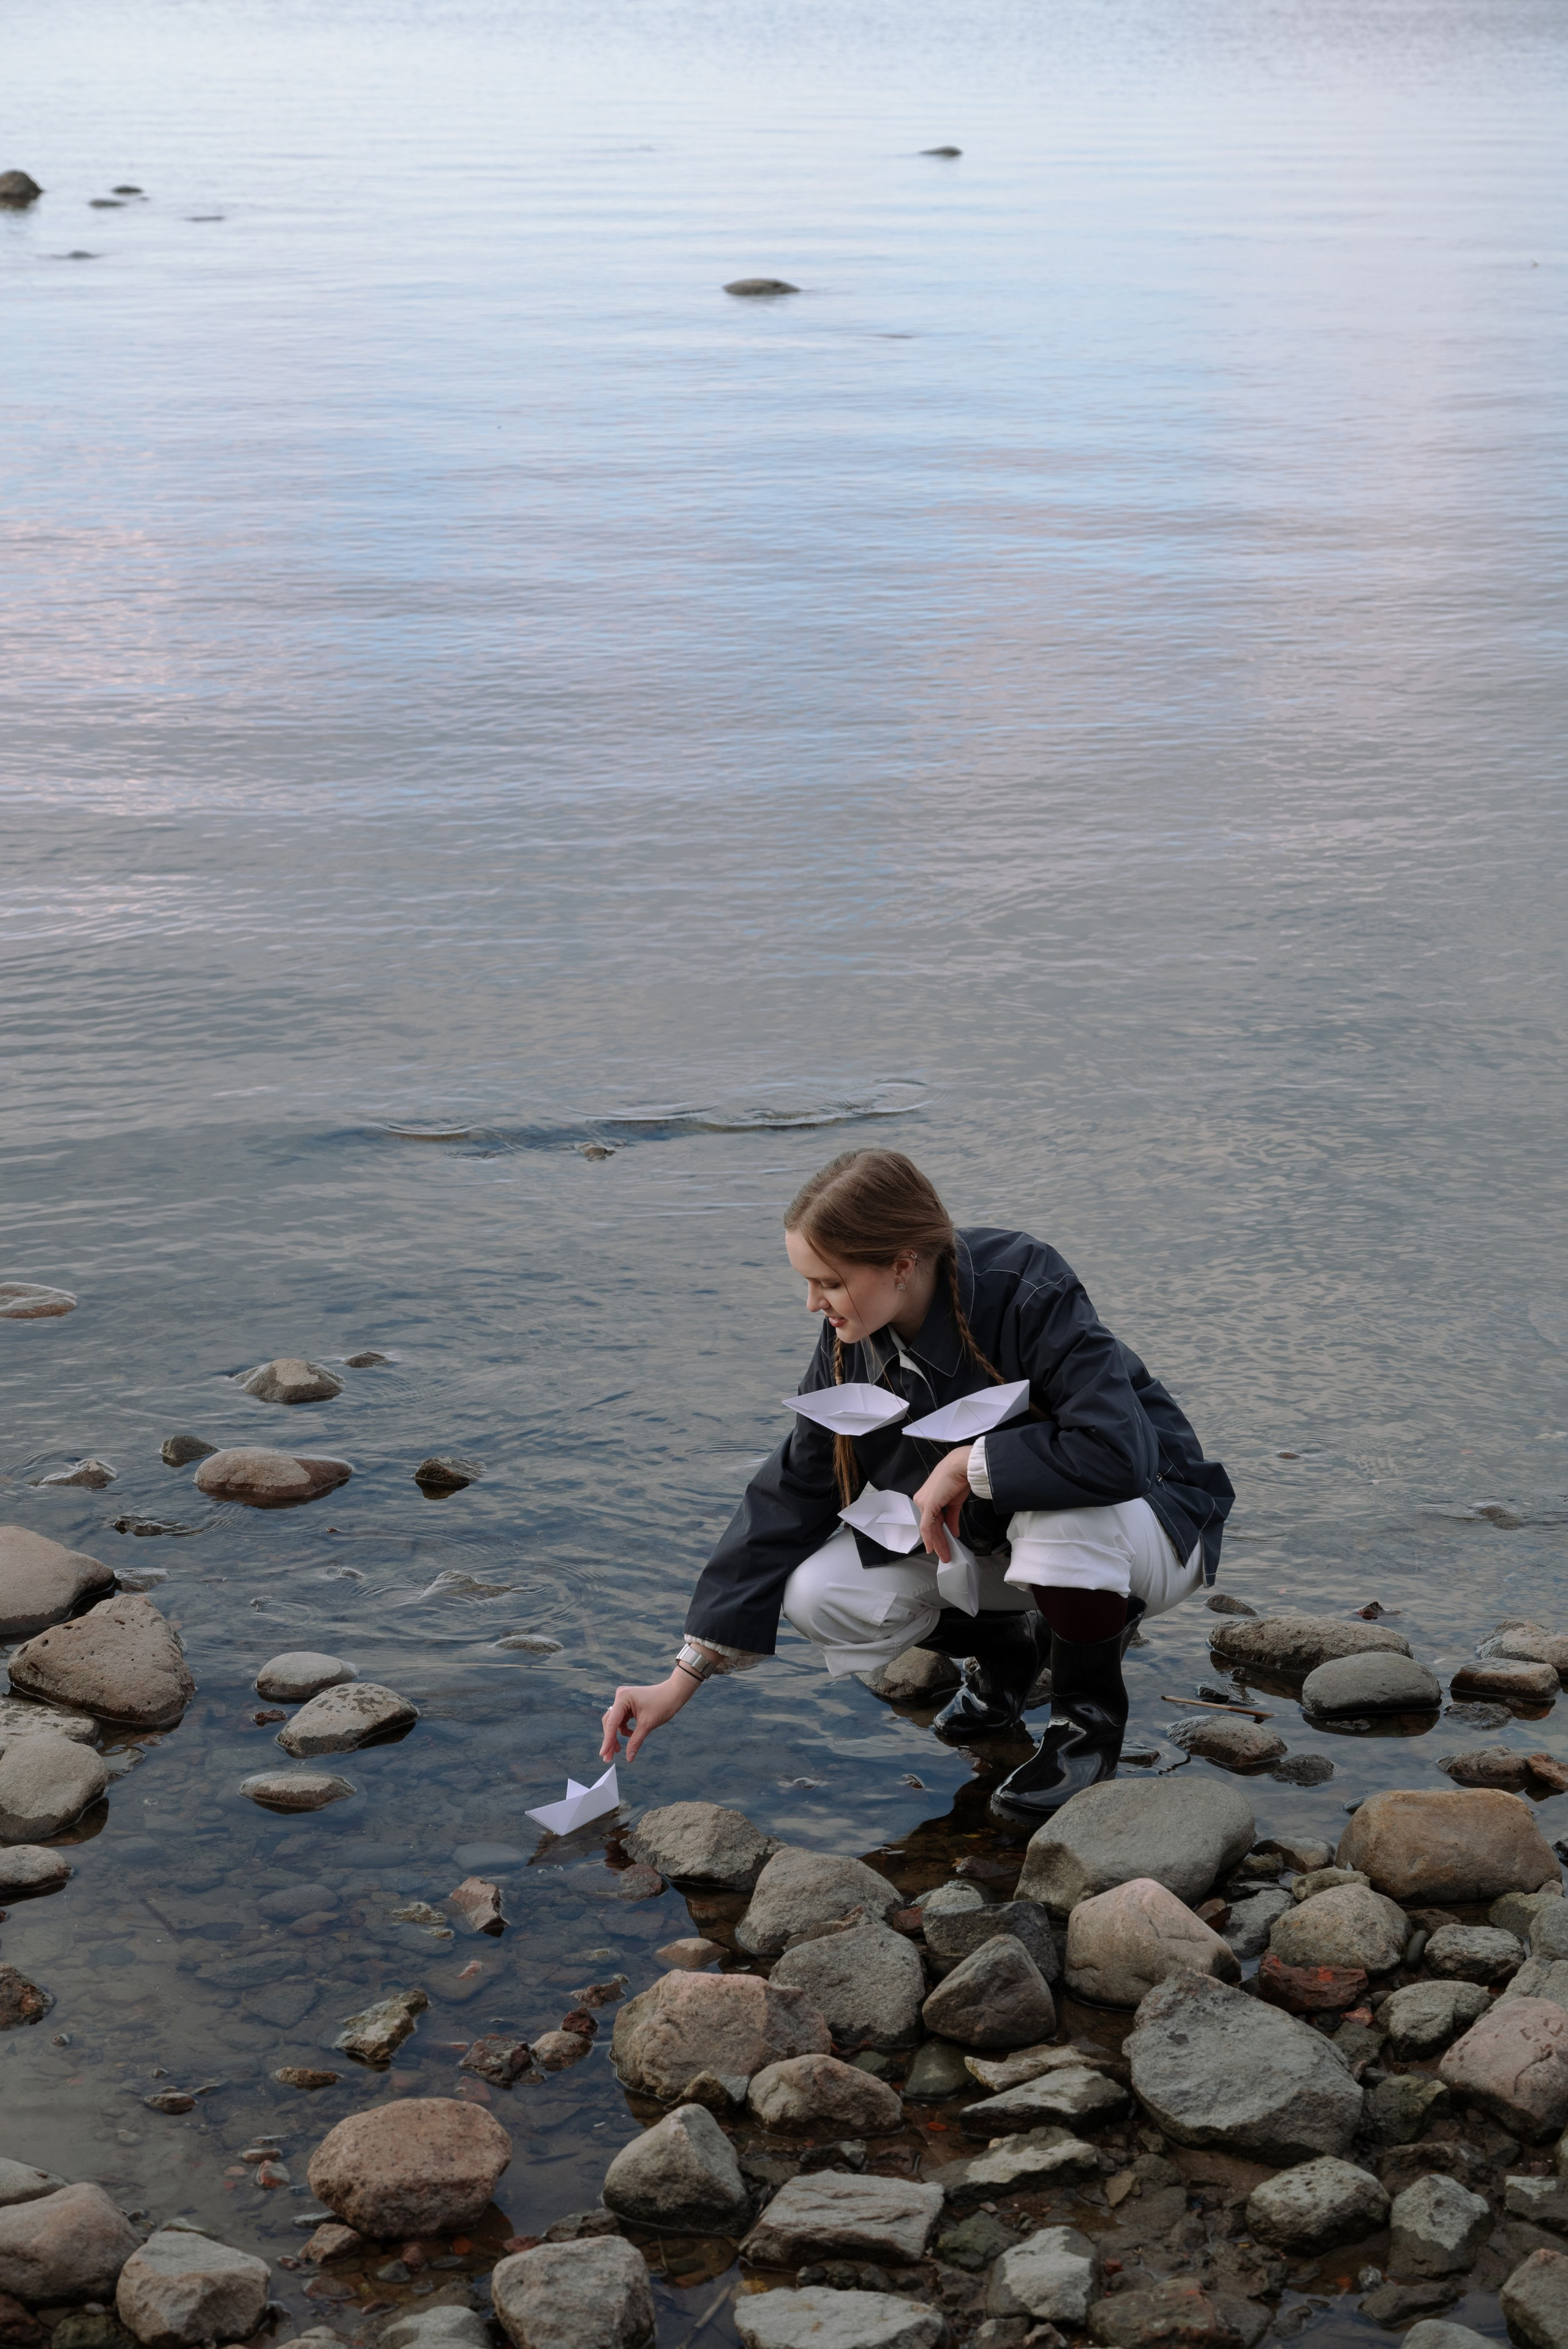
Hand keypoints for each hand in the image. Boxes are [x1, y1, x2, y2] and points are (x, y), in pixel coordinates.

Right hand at [600, 1668, 698, 1762]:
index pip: (612, 1723)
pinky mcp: (628, 1704)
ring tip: (619, 1750)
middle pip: (610, 1722)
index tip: (604, 1754)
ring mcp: (624, 1700)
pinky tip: (631, 1735)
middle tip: (609, 1757)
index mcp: (623, 1698)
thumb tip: (629, 1758)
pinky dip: (624, 1729)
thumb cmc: (663, 1704)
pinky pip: (621, 1719)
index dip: (607, 1740)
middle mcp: (620, 1697)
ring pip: (615, 1722)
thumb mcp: (647, 1725)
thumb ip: (635, 1741)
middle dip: (610, 1739)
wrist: (674, 1693)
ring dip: (616, 1736)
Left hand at [914, 1445, 973, 1562]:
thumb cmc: (958, 1479)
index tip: (944, 1546)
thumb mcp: (954, 1503)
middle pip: (930, 1527)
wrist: (960, 1467)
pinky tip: (934, 1548)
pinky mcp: (927, 1505)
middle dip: (939, 1543)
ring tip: (945, 1555)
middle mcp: (921, 1500)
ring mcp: (923, 1503)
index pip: (931, 1521)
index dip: (937, 1535)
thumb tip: (954, 1532)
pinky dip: (930, 1538)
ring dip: (938, 1543)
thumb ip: (951, 1518)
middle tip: (946, 1555)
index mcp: (927, 1498)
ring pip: (929, 1529)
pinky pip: (927, 1526)